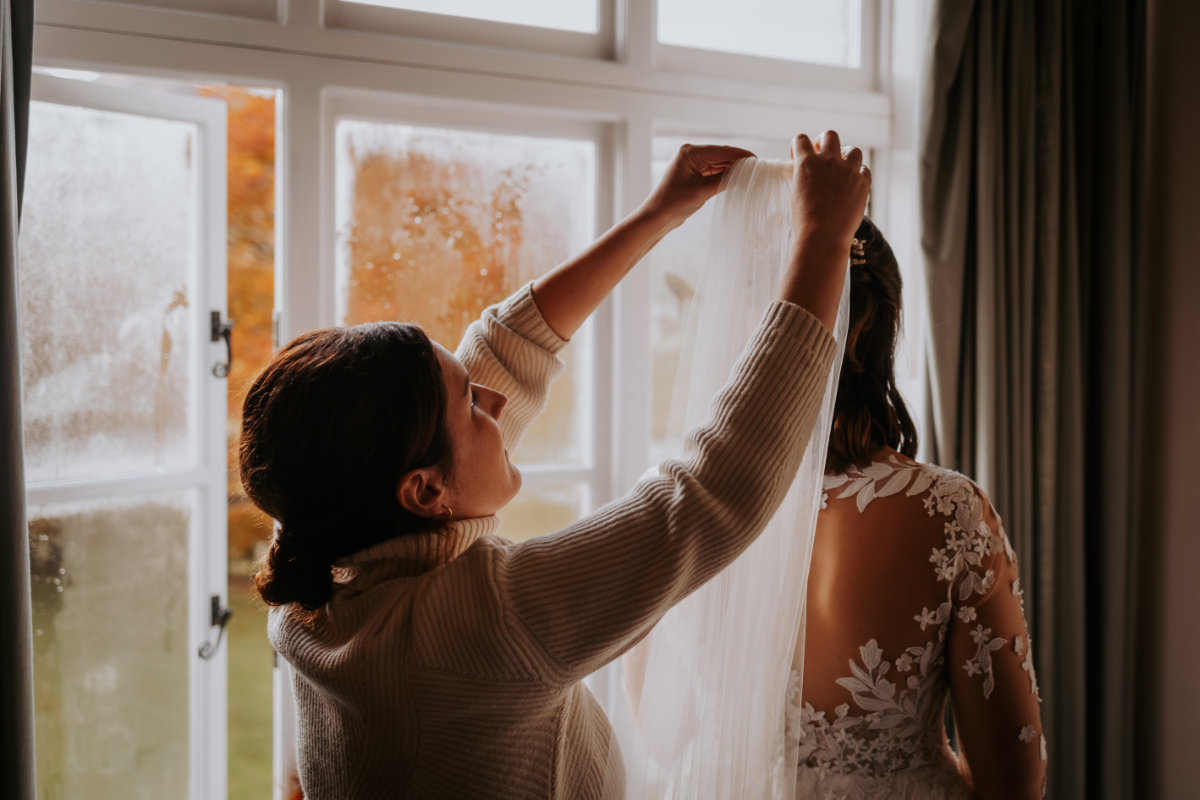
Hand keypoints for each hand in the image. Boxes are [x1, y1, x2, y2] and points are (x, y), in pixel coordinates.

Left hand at [641, 144, 756, 227]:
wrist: (657, 218)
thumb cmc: (674, 203)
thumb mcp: (702, 191)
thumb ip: (724, 180)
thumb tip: (744, 173)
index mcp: (690, 152)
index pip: (722, 151)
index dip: (741, 155)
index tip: (758, 162)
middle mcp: (691, 153)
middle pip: (722, 155)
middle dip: (739, 162)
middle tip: (759, 170)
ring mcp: (692, 163)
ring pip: (720, 163)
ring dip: (733, 169)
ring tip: (751, 175)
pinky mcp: (694, 173)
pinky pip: (714, 171)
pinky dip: (725, 175)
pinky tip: (738, 180)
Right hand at [789, 130, 870, 252]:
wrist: (823, 237)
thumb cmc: (805, 221)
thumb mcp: (797, 193)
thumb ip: (804, 177)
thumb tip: (810, 173)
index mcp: (806, 163)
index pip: (800, 139)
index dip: (798, 145)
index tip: (799, 156)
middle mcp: (828, 161)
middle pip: (830, 135)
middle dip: (825, 142)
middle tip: (823, 155)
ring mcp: (847, 170)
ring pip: (853, 149)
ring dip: (847, 156)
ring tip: (842, 169)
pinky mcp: (863, 181)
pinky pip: (864, 169)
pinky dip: (859, 174)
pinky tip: (853, 185)